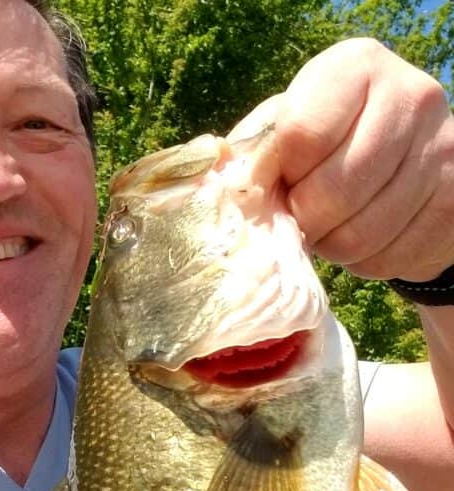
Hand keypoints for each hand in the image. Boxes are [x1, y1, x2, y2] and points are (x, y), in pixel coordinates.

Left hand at [233, 39, 453, 281]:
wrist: (413, 164)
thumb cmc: (331, 144)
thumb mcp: (291, 127)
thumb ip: (256, 147)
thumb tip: (220, 181)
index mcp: (357, 67)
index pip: (300, 134)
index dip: (273, 175)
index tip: (266, 187)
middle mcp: (410, 97)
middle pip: (331, 191)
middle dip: (302, 219)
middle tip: (299, 217)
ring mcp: (440, 151)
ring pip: (359, 233)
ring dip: (331, 246)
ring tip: (328, 228)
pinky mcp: (451, 203)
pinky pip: (387, 256)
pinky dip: (363, 261)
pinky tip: (362, 238)